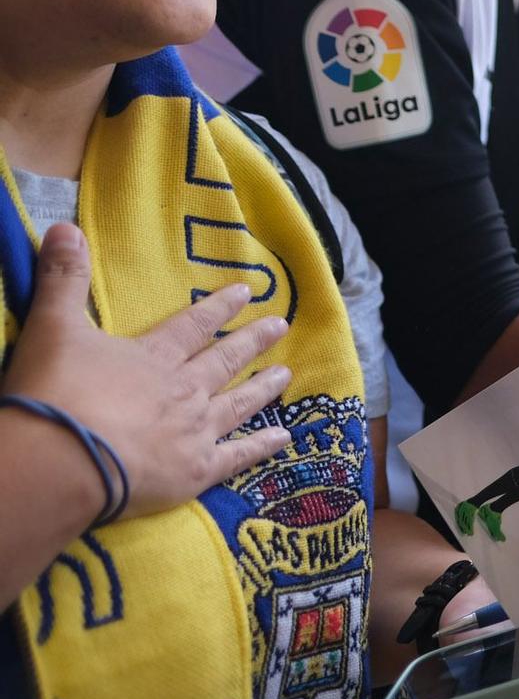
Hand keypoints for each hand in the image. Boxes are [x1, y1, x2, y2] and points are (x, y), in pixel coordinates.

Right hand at [0, 224, 293, 518]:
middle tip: (281, 325)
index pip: (193, 325)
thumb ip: (62, 279)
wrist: (62, 459)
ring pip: (238, 403)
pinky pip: (238, 457)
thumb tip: (64, 226)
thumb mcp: (52, 327)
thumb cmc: (55, 394)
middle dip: (251, 341)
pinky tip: (285, 438)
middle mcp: (182, 390)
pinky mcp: (196, 472)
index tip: (247, 291)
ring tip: (286, 374)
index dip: (219, 307)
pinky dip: (262, 447)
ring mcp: (194, 431)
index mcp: (152, 357)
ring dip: (262, 387)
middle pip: (223, 361)